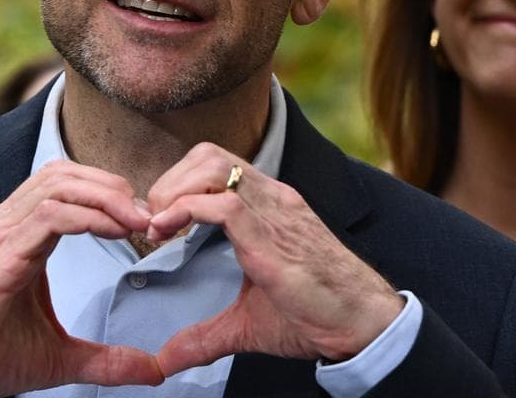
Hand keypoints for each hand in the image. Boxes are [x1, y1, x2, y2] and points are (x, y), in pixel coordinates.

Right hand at [0, 160, 163, 396]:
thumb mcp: (59, 358)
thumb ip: (106, 359)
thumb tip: (153, 371)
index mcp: (18, 235)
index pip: (66, 185)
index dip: (109, 195)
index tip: (144, 225)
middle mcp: (6, 225)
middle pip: (65, 174)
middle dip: (113, 187)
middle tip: (149, 218)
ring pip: (59, 185)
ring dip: (106, 197)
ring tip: (138, 222)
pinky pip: (48, 216)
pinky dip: (87, 216)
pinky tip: (113, 232)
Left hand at [145, 143, 404, 374]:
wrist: (362, 324)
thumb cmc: (317, 314)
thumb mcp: (247, 322)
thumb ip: (205, 336)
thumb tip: (168, 361)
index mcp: (267, 207)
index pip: (214, 165)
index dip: (178, 184)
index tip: (158, 221)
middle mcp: (271, 198)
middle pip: (207, 155)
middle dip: (169, 182)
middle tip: (152, 221)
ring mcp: (273, 211)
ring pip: (211, 167)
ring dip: (173, 191)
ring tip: (159, 226)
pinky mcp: (272, 235)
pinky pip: (222, 203)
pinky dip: (184, 211)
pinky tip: (169, 233)